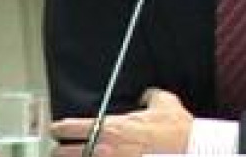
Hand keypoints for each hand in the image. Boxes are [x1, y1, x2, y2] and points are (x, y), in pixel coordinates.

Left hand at [50, 88, 192, 156]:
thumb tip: (146, 95)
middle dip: (58, 152)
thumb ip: (151, 96)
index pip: (71, 127)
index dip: (58, 128)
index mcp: (112, 127)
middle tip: (57, 151)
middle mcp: (106, 149)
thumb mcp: (164, 103)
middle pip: (64, 154)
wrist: (190, 150)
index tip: (55, 129)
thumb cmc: (176, 130)